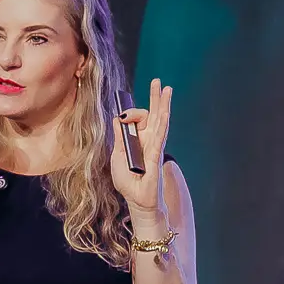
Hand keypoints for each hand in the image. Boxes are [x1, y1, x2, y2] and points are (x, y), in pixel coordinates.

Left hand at [110, 77, 171, 215]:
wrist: (136, 201)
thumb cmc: (127, 182)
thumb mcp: (116, 157)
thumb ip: (119, 138)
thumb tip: (118, 119)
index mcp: (137, 140)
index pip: (136, 119)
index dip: (129, 113)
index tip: (122, 117)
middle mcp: (148, 140)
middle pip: (152, 114)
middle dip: (154, 97)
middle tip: (157, 82)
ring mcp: (154, 146)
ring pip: (160, 121)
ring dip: (163, 104)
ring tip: (166, 89)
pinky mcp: (156, 155)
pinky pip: (160, 136)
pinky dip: (162, 123)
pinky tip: (166, 111)